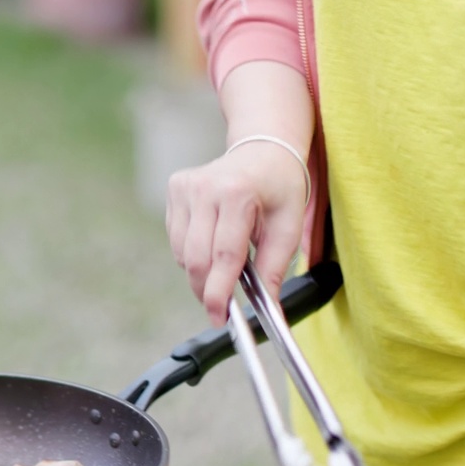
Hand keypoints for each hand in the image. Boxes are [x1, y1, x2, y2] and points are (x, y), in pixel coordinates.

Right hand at [165, 139, 308, 326]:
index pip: (223, 255)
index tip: (219, 317)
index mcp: (238, 194)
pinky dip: (191, 252)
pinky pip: (176, 238)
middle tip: (218, 308)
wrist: (262, 148)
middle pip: (196, 258)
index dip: (219, 292)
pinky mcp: (175, 188)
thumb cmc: (280, 188)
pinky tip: (211, 240)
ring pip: (181, 252)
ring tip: (224, 264)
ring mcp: (186, 186)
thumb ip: (274, 268)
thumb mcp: (289, 226)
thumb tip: (269, 308)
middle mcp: (206, 188)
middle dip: (205, 290)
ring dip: (199, 270)